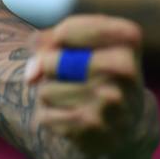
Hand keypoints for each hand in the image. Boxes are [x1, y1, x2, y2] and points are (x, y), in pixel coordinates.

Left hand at [23, 15, 159, 158]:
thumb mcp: (83, 44)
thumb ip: (50, 43)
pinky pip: (45, 116)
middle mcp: (125, 69)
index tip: (68, 47)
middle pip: (50, 63)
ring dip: (51, 95)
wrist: (127, 125)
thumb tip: (31, 75)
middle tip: (76, 77)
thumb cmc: (96, 72)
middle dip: (51, 70)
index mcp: (127, 38)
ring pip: (45, 91)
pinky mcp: (93, 127)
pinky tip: (75, 118)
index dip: (55, 41)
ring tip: (78, 99)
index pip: (66, 31)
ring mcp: (110, 101)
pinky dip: (51, 116)